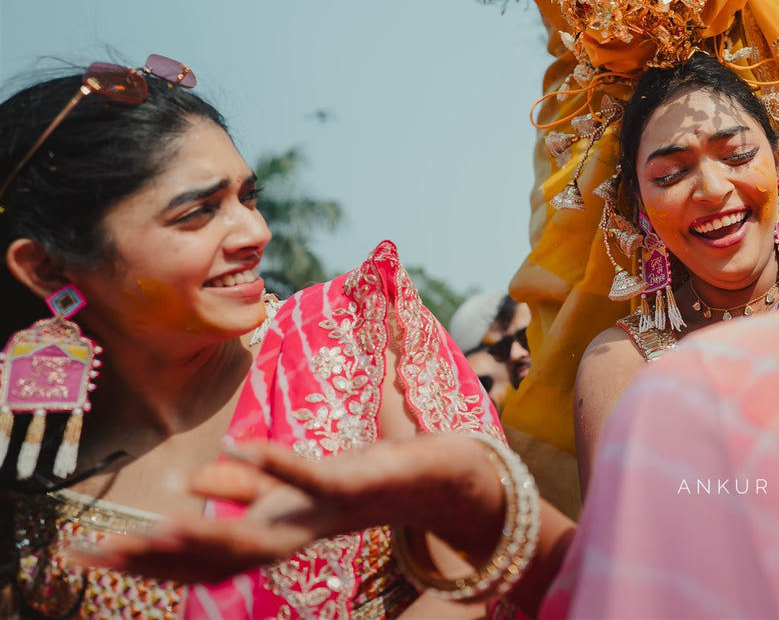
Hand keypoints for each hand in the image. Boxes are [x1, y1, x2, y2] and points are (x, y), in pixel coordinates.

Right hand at [77, 436, 502, 584]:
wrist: (458, 477)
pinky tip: (240, 452)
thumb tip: (212, 470)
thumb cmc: (382, 476)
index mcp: (280, 532)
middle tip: (90, 556)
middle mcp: (298, 531)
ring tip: (154, 528)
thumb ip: (260, 482)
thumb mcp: (308, 482)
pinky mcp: (359, 481)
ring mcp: (326, 511)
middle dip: (154, 559)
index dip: (147, 560)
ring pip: (258, 535)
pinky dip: (278, 468)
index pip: (203, 556)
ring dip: (206, 532)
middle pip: (216, 558)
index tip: (86, 556)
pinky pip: (314, 477)